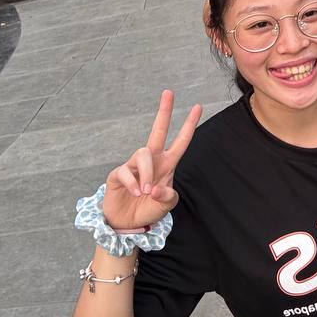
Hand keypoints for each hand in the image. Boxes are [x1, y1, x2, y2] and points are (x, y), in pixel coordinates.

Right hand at [103, 91, 202, 230]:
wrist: (128, 223)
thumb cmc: (149, 209)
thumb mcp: (166, 205)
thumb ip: (168, 196)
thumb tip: (155, 187)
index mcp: (167, 164)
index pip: (181, 141)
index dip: (190, 125)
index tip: (198, 106)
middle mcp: (152, 161)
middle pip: (158, 130)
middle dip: (164, 111)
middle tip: (169, 92)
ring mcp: (134, 165)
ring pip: (143, 153)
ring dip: (146, 173)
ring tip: (145, 191)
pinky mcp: (118, 174)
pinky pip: (126, 171)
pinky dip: (133, 183)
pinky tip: (135, 193)